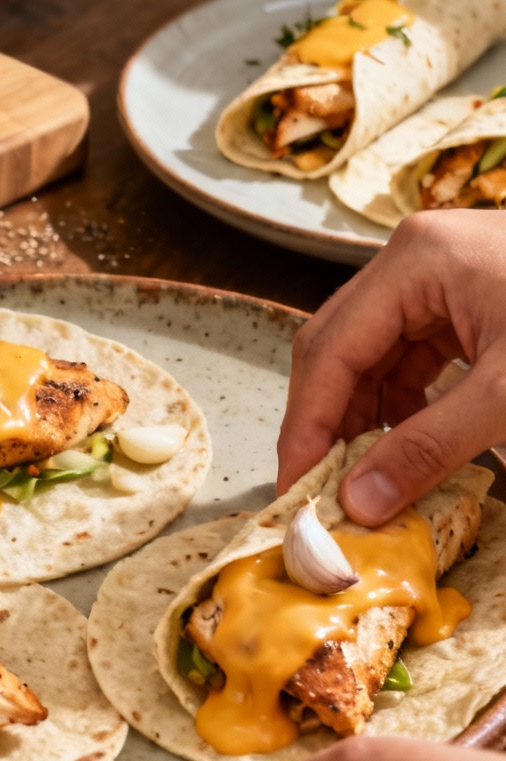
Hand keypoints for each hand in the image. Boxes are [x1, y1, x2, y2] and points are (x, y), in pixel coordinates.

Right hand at [276, 211, 505, 524]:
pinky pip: (410, 354)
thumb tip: (359, 503)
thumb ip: (430, 449)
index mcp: (416, 260)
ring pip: (372, 353)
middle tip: (319, 492)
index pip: (330, 350)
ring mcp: (438, 273)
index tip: (297, 489)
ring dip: (364, 418)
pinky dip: (402, 404)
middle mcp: (414, 256)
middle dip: (328, 423)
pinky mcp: (463, 296)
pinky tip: (408, 447)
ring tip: (364, 480)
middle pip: (340, 346)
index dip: (307, 425)